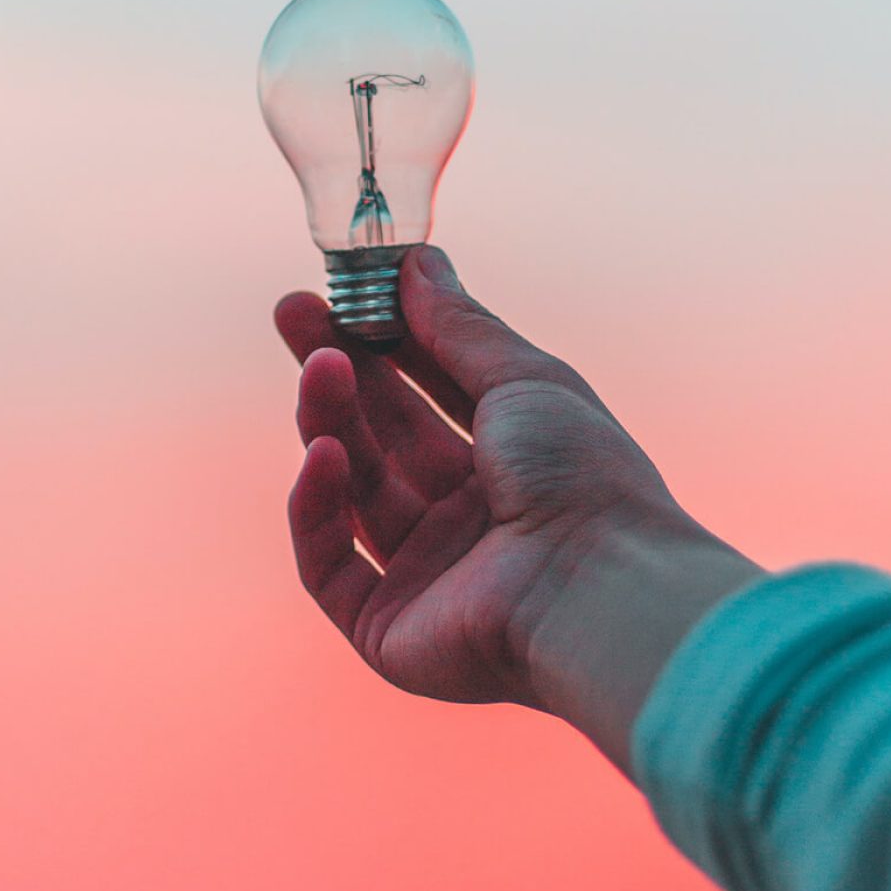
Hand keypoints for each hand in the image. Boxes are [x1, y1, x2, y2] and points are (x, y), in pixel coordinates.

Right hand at [277, 246, 759, 771]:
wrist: (597, 590)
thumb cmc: (581, 477)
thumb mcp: (524, 379)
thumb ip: (459, 326)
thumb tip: (417, 260)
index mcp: (509, 464)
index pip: (428, 392)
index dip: (382, 341)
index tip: (339, 290)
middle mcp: (466, 520)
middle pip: (381, 436)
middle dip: (337, 371)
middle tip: (292, 312)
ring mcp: (426, 576)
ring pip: (354, 491)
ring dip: (330, 423)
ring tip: (320, 367)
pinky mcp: (387, 630)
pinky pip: (329, 566)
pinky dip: (317, 510)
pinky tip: (322, 455)